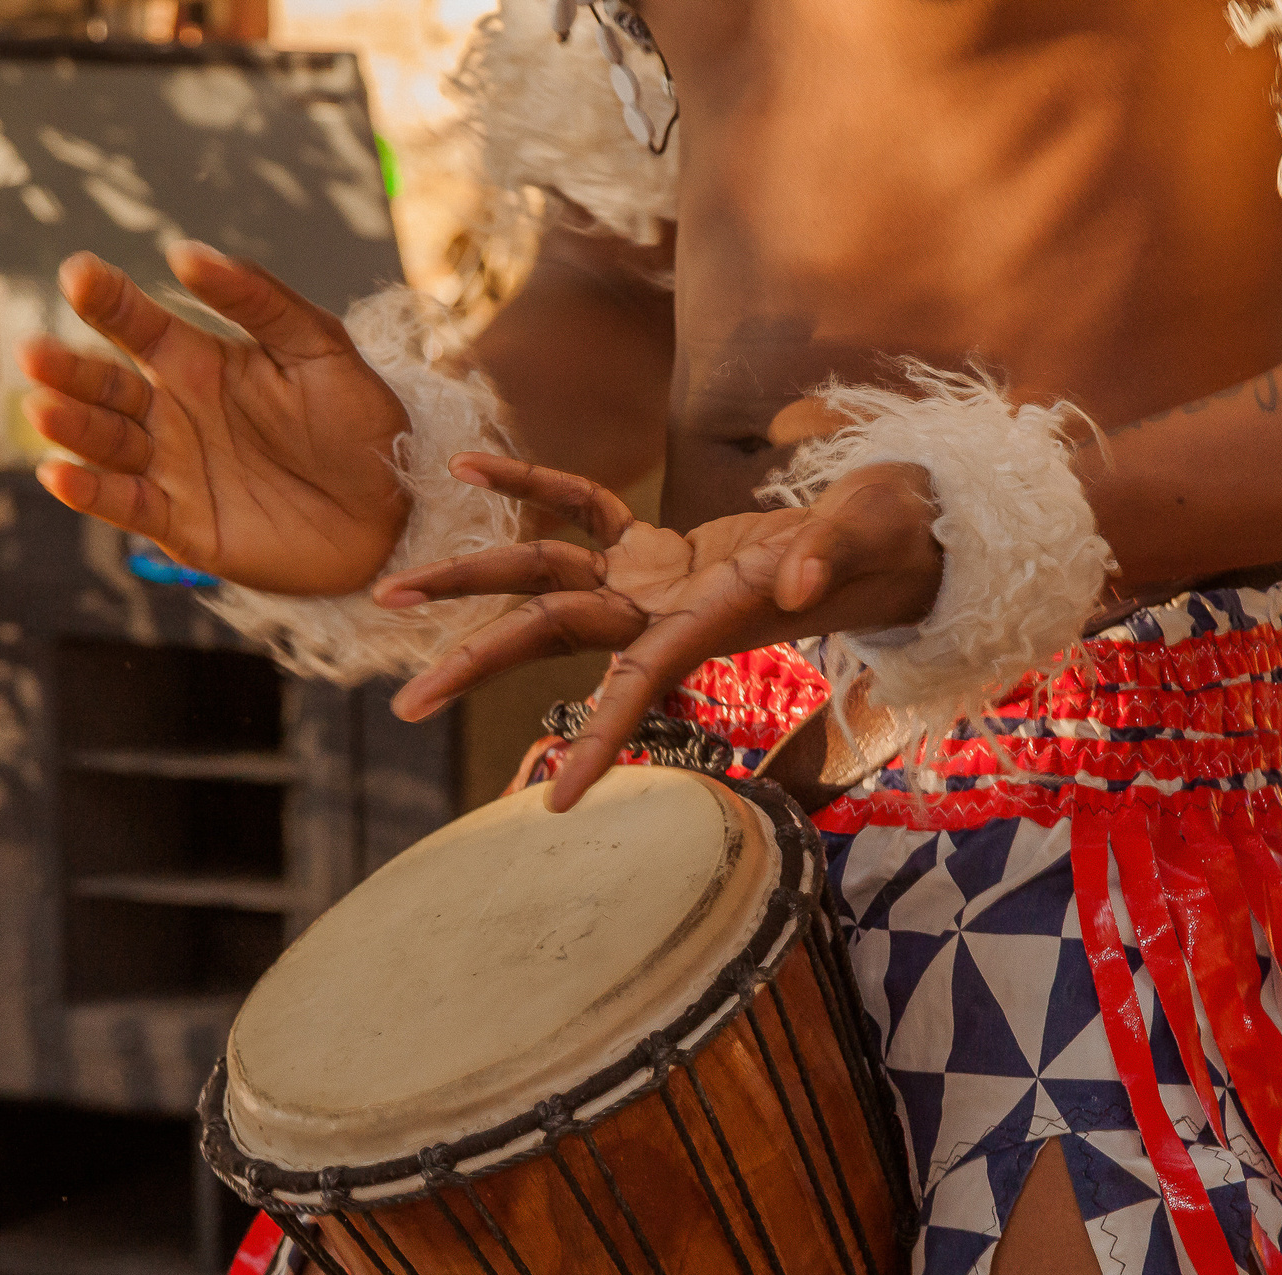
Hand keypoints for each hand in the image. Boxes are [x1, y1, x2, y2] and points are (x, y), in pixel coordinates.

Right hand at [18, 244, 411, 594]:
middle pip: (106, 386)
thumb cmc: (360, 423)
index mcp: (199, 362)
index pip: (138, 324)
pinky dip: (93, 495)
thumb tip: (186, 254)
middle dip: (68, 370)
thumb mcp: (321, 347)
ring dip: (73, 427)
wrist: (396, 510)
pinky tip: (59, 475)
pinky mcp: (184, 527)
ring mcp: (174, 470)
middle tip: (35, 352)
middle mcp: (174, 413)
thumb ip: (259, 300)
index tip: (80, 274)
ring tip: (44, 409)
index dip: (108, 299)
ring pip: (107, 444)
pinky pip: (129, 507)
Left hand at [380, 455, 942, 808]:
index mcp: (709, 622)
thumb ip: (837, 552)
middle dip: (474, 662)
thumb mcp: (871, 535)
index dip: (599, 737)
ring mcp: (653, 580)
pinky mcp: (656, 547)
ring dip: (468, 578)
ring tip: (391, 593)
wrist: (891, 538)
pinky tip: (470, 466)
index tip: (555, 801)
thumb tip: (804, 581)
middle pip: (552, 631)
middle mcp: (663, 610)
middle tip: (400, 704)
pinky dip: (528, 486)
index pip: (637, 686)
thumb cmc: (891, 538)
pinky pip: (579, 510)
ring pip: (544, 573)